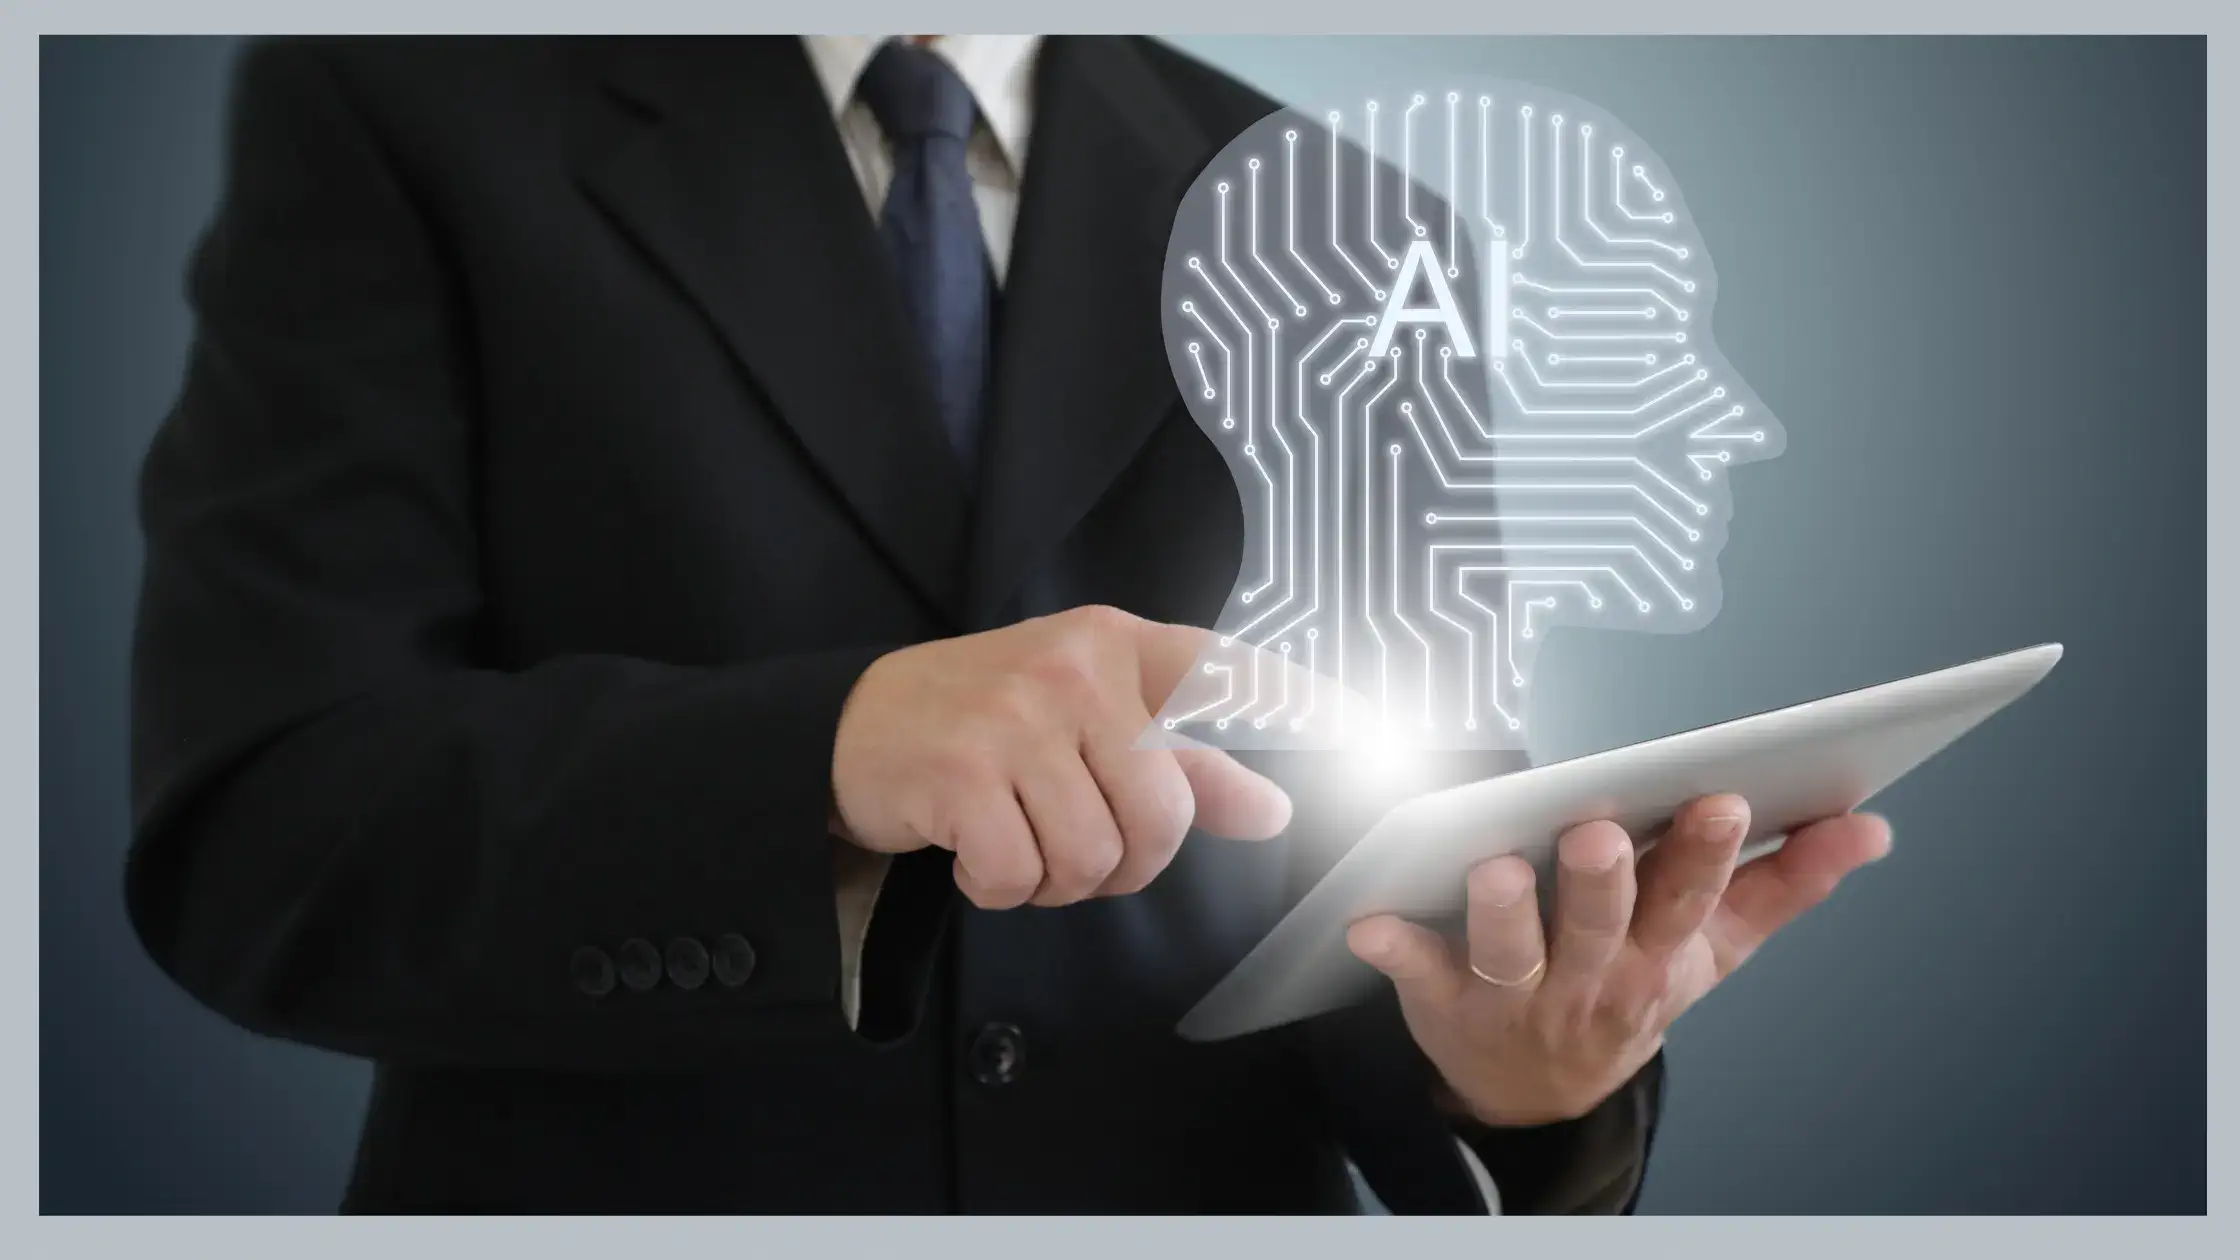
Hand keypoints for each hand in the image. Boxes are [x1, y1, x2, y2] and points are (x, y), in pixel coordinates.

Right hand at [831, 605, 1294, 908]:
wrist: (856, 726)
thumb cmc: (991, 722)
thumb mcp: (1089, 720)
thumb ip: (1186, 762)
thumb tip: (1275, 810)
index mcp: (1119, 646)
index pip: (1227, 672)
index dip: (1302, 706)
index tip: (1371, 732)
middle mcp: (1076, 668)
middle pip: (1163, 815)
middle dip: (1127, 861)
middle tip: (1076, 844)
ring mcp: (1016, 717)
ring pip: (1095, 857)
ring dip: (1059, 879)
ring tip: (1019, 838)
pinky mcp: (962, 773)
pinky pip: (1022, 878)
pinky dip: (1002, 889)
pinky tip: (977, 851)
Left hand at [1346, 795, 1891, 1126]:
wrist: (1539, 1092)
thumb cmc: (1630, 984)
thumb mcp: (1712, 949)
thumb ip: (1787, 884)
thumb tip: (1870, 826)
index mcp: (1659, 957)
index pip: (1689, 903)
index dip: (1703, 855)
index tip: (1722, 799)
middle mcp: (1590, 979)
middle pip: (1598, 926)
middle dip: (1602, 880)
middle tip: (1597, 829)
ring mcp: (1516, 994)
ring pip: (1510, 949)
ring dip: (1502, 909)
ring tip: (1495, 862)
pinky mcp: (1443, 999)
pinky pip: (1416, 970)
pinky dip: (1394, 946)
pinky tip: (1368, 920)